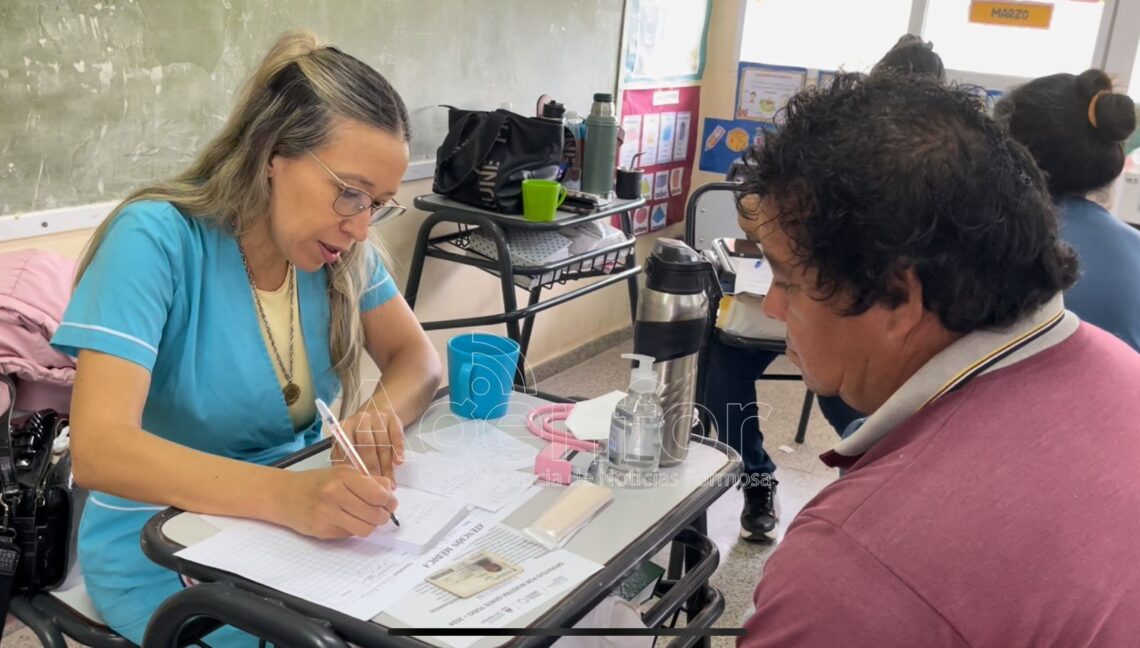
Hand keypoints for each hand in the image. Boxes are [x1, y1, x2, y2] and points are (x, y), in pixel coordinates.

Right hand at [274, 465, 398, 538]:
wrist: (283, 495)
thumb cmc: (315, 483)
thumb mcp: (341, 473)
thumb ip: (366, 481)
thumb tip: (389, 491)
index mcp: (344, 476)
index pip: (379, 494)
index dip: (389, 501)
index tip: (390, 502)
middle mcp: (336, 494)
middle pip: (375, 514)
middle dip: (383, 516)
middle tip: (381, 514)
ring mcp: (328, 514)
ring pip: (365, 529)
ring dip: (370, 526)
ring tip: (366, 519)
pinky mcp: (322, 530)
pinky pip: (349, 534)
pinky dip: (353, 529)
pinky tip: (346, 521)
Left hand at [333, 408, 405, 484]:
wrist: (376, 413)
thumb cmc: (359, 436)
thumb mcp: (348, 444)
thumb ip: (347, 459)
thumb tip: (351, 481)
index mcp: (345, 427)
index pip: (348, 449)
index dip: (355, 467)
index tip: (361, 483)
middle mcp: (361, 420)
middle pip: (367, 446)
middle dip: (372, 468)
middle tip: (376, 484)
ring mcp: (378, 418)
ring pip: (383, 443)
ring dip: (386, 465)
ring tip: (389, 481)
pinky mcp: (393, 418)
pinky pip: (396, 435)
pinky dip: (398, 450)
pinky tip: (398, 462)